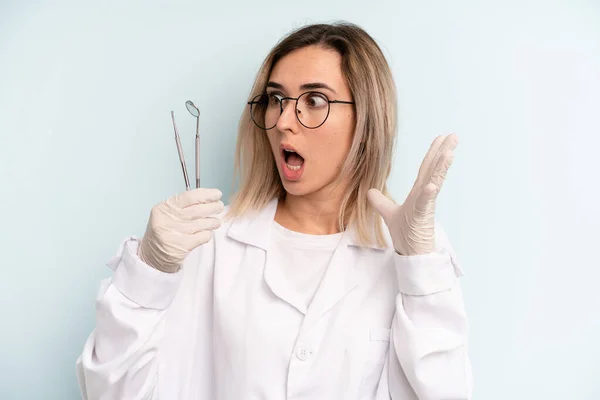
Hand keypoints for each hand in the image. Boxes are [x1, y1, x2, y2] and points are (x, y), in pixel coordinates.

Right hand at [138, 188, 223, 272]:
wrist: (153, 256)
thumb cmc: (164, 231)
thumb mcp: (167, 214)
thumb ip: (184, 205)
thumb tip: (208, 197)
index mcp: (164, 208)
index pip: (189, 196)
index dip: (206, 194)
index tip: (217, 194)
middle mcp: (167, 219)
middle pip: (198, 210)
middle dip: (213, 207)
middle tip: (219, 206)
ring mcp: (174, 233)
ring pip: (203, 223)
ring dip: (213, 221)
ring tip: (215, 222)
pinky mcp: (181, 247)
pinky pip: (203, 236)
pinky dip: (208, 233)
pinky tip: (207, 233)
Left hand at [367, 134, 457, 255]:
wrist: (411, 255)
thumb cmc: (406, 235)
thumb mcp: (389, 214)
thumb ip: (381, 202)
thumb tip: (370, 191)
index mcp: (418, 193)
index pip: (426, 169)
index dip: (433, 153)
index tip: (441, 138)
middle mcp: (424, 196)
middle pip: (433, 170)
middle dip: (443, 152)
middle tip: (454, 136)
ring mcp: (425, 206)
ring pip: (434, 182)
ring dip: (441, 168)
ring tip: (450, 152)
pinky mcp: (422, 218)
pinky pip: (425, 204)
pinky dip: (428, 194)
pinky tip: (431, 186)